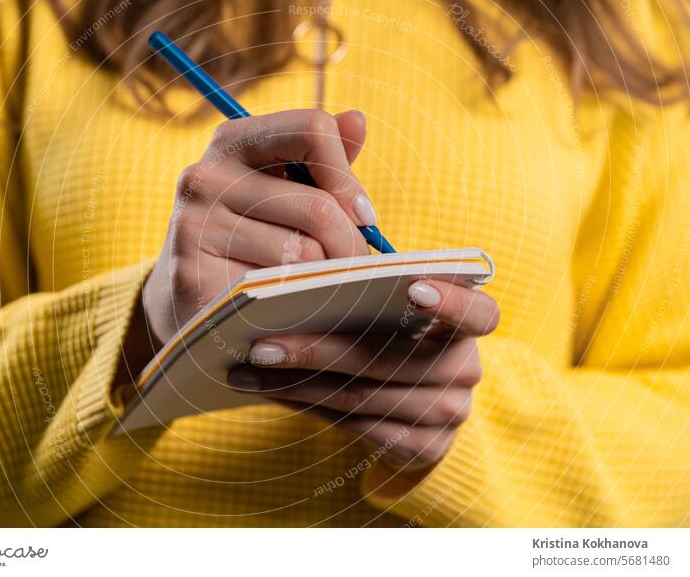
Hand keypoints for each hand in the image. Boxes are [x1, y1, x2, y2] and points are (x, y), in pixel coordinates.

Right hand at [142, 109, 374, 344]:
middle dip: (350, 243)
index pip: (313, 130)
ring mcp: (194, 227)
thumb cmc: (249, 232)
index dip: (348, 177)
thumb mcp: (280, 186)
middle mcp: (206, 176)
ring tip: (323, 285)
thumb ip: (319, 156)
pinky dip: (295, 303)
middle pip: (318, 207)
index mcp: (233, 141)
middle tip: (357, 265)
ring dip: (327, 277)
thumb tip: (357, 120)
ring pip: (302, 254)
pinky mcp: (192, 277)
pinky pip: (276, 291)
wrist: (184, 293)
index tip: (361, 214)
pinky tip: (288, 306)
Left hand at [228, 279, 499, 477]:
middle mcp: (464, 372)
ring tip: (250, 370)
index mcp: (466, 327)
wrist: (420, 406)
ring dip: (296, 383)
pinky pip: (353, 425)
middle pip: (388, 360)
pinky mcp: (422, 448)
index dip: (452, 303)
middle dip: (317, 350)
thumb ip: (370, 293)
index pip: (480, 314)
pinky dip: (306, 405)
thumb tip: (298, 283)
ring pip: (360, 397)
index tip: (412, 288)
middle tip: (261, 345)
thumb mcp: (395, 313)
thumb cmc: (397, 338)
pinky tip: (272, 392)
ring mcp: (447, 416)